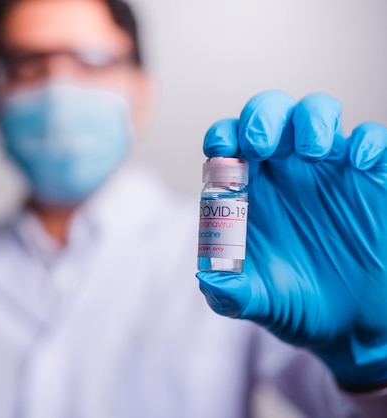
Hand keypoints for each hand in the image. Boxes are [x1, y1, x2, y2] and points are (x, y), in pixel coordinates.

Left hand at [196, 91, 386, 386]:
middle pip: (268, 115)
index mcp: (249, 191)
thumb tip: (207, 277)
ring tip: (311, 150)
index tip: (222, 152)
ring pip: (317, 113)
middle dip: (261, 117)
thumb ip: (230, 292)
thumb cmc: (298, 305)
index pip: (228, 144)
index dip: (222, 138)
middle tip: (260, 144)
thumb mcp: (260, 302)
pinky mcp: (371, 180)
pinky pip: (372, 142)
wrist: (354, 326)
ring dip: (310, 118)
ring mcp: (328, 171)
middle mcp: (285, 172)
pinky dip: (367, 142)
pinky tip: (360, 162)